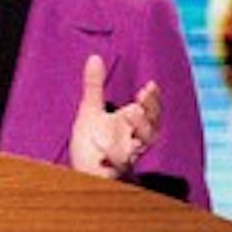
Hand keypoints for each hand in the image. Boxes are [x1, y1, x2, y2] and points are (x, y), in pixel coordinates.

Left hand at [68, 54, 160, 177]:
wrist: (78, 172)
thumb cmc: (90, 144)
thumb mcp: (90, 110)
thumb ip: (94, 85)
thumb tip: (94, 57)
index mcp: (130, 126)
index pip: (150, 113)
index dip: (153, 100)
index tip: (150, 85)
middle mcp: (131, 143)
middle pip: (151, 131)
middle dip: (150, 114)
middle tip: (142, 96)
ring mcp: (123, 159)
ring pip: (139, 148)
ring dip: (139, 130)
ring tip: (133, 112)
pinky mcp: (111, 174)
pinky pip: (117, 169)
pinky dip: (113, 160)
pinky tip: (104, 152)